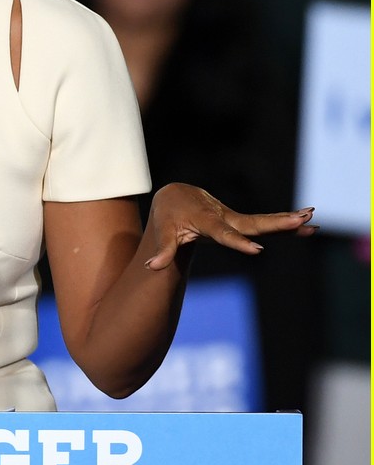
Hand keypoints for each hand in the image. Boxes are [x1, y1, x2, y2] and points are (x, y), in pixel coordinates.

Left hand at [144, 183, 316, 270]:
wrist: (177, 196)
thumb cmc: (169, 214)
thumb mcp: (163, 231)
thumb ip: (162, 249)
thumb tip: (151, 267)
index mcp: (207, 221)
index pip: (224, 234)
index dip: (239, 242)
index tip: (257, 250)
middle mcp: (224, 218)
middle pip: (253, 223)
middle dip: (277, 223)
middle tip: (302, 220)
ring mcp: (234, 219)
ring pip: (263, 221)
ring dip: (287, 222)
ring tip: (312, 221)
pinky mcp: (239, 222)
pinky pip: (264, 224)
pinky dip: (284, 226)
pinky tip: (308, 228)